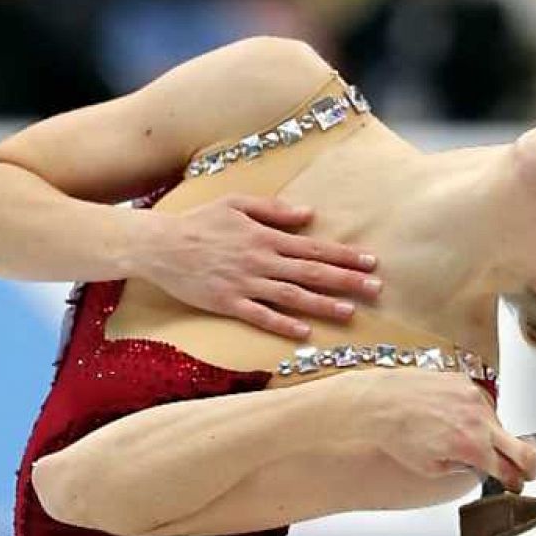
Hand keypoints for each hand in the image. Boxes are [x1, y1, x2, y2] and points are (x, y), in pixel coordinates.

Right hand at [133, 195, 381, 339]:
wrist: (160, 244)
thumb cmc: (199, 222)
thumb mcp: (237, 204)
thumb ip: (274, 210)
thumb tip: (308, 214)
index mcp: (265, 237)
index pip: (314, 247)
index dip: (344, 255)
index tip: (370, 261)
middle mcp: (261, 261)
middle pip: (311, 272)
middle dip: (346, 280)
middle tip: (375, 288)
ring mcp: (245, 284)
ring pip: (292, 296)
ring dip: (322, 304)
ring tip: (349, 312)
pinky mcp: (228, 303)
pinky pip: (260, 316)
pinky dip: (283, 324)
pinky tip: (304, 332)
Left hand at [352, 371, 535, 492]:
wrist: (376, 402)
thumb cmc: (395, 433)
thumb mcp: (428, 468)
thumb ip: (459, 469)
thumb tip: (474, 467)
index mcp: (471, 446)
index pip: (509, 469)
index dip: (516, 480)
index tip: (516, 483)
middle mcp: (479, 420)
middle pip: (524, 448)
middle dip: (529, 464)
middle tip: (526, 471)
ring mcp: (473, 397)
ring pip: (498, 423)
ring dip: (491, 435)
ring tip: (462, 438)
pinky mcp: (463, 381)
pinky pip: (480, 403)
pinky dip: (474, 414)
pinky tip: (453, 418)